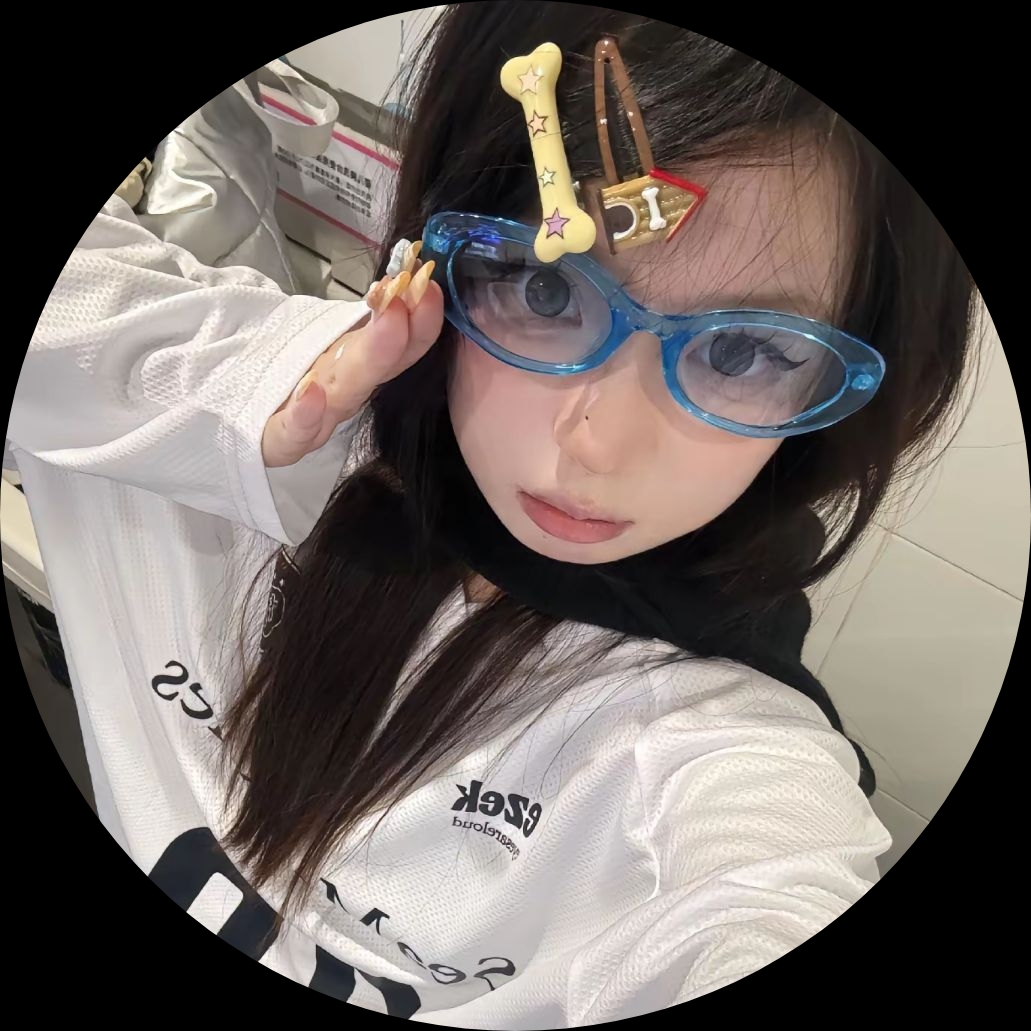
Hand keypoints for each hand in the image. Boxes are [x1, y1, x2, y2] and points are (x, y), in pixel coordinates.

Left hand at [262, 257, 442, 467]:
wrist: (240, 420)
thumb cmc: (287, 377)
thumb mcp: (322, 343)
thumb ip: (360, 319)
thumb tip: (401, 281)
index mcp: (357, 369)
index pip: (398, 348)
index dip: (419, 321)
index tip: (430, 285)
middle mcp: (342, 393)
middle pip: (374, 367)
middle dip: (401, 331)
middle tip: (422, 295)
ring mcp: (313, 418)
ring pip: (344, 392)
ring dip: (371, 358)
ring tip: (392, 321)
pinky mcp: (276, 439)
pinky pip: (291, 431)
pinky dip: (304, 415)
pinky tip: (312, 392)